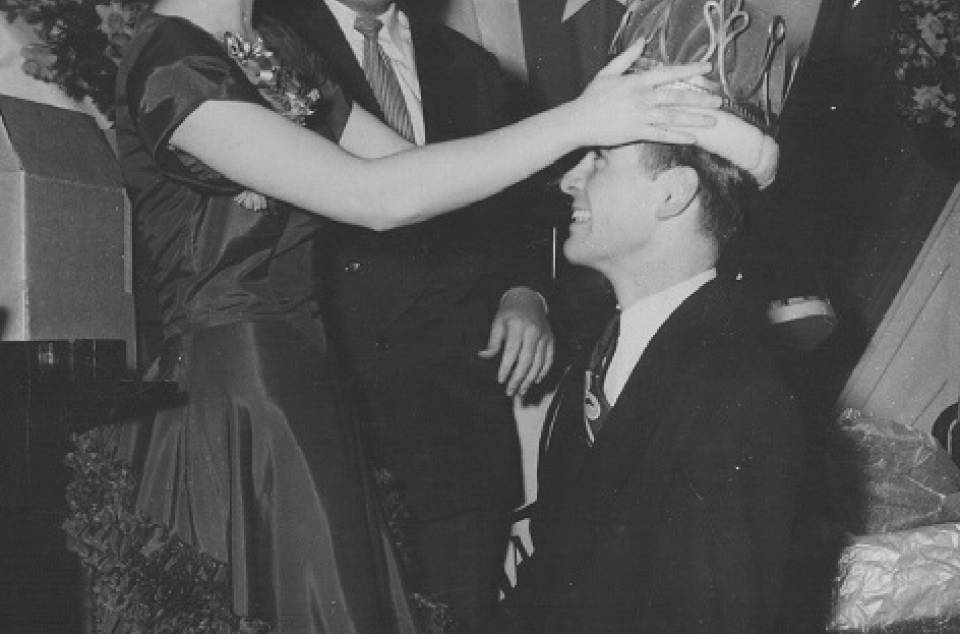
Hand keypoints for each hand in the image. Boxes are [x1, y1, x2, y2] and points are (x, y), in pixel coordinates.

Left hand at [478, 288, 554, 397]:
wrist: (528, 300)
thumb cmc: (510, 313)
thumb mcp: (497, 323)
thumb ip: (492, 342)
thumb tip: (483, 356)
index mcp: (517, 326)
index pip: (512, 351)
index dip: (506, 367)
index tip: (501, 379)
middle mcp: (533, 331)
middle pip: (526, 360)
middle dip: (518, 378)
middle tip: (510, 391)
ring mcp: (544, 336)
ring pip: (539, 363)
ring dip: (529, 379)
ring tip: (521, 390)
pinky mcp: (551, 340)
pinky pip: (549, 359)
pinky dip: (543, 372)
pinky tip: (535, 380)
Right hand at [566, 38, 722, 147]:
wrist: (578, 120)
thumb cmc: (591, 97)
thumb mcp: (608, 72)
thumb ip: (627, 57)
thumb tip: (642, 41)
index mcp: (637, 81)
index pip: (668, 73)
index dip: (689, 70)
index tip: (707, 69)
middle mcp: (642, 98)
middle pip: (677, 96)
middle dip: (700, 99)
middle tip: (719, 101)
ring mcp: (640, 116)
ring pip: (673, 116)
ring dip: (695, 118)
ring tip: (713, 120)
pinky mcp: (635, 132)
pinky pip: (661, 134)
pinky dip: (678, 136)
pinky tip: (693, 138)